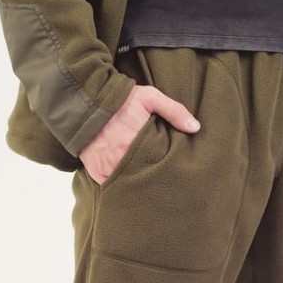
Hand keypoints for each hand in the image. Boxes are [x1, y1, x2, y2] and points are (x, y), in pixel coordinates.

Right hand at [80, 84, 200, 184]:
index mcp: (138, 146)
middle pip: (142, 178)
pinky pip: (110, 184)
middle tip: (159, 178)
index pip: (157, 167)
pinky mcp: (96, 172)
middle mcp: (121, 161)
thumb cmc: (121, 100)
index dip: (164, 170)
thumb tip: (196, 128)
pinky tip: (126, 178)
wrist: (86, 101)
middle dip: (150, 178)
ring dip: (134, 181)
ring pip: (126, 183)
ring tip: (143, 179)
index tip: (171, 171)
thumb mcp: (149, 97)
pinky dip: (117, 182)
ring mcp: (107, 169)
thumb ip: (174, 111)